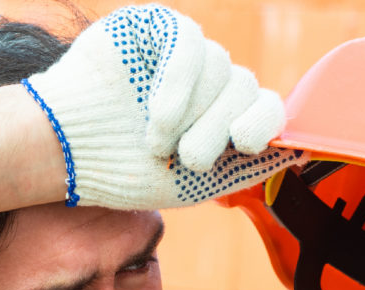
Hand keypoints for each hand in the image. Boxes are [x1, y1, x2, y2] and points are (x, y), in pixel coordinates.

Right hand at [24, 4, 303, 209]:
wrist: (65, 151)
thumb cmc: (120, 171)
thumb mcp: (188, 185)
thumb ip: (241, 170)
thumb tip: (299, 152)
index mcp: (216, 118)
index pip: (264, 105)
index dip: (264, 122)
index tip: (247, 144)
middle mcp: (205, 83)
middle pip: (244, 87)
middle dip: (219, 130)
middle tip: (187, 159)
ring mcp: (183, 54)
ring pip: (221, 68)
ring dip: (191, 114)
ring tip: (154, 142)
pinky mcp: (158, 28)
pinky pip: (192, 45)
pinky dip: (179, 86)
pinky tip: (156, 116)